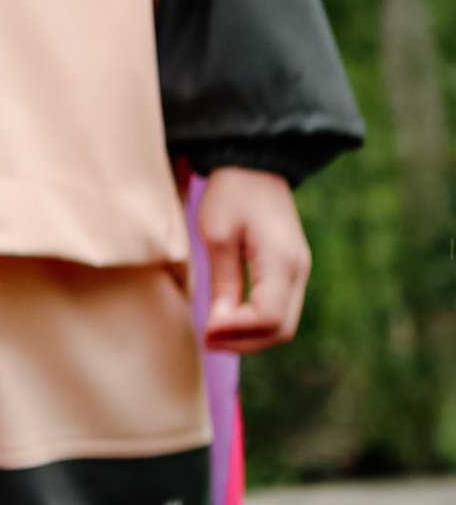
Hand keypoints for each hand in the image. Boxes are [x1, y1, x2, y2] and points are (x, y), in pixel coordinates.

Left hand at [196, 165, 311, 349]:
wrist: (255, 162)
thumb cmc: (232, 193)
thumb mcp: (217, 235)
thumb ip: (223, 282)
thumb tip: (220, 325)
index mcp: (281, 262)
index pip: (268, 317)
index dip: (236, 332)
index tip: (205, 330)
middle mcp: (298, 271)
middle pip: (281, 329)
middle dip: (243, 342)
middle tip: (207, 340)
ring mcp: (299, 271)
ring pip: (284, 324)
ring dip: (250, 336)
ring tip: (214, 333)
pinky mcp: (291, 269)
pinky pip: (280, 308)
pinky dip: (257, 322)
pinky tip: (229, 319)